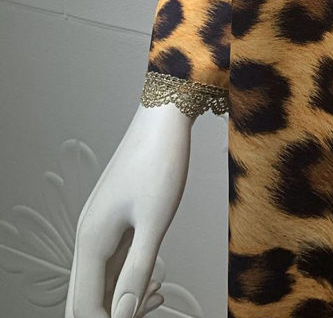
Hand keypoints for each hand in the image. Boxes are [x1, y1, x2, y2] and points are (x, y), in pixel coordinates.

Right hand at [65, 104, 193, 317]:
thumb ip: (138, 269)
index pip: (85, 308)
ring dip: (124, 297)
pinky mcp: (114, 222)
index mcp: (91, 241)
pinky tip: (155, 278)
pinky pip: (112, 263)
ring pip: (100, 282)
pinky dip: (129, 277)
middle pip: (86, 299)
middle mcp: (87, 238)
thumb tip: (123, 315)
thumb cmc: (160, 162)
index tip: (144, 317)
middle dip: (114, 314)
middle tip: (153, 305)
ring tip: (159, 293)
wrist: (163, 119)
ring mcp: (99, 230)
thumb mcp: (155, 221)